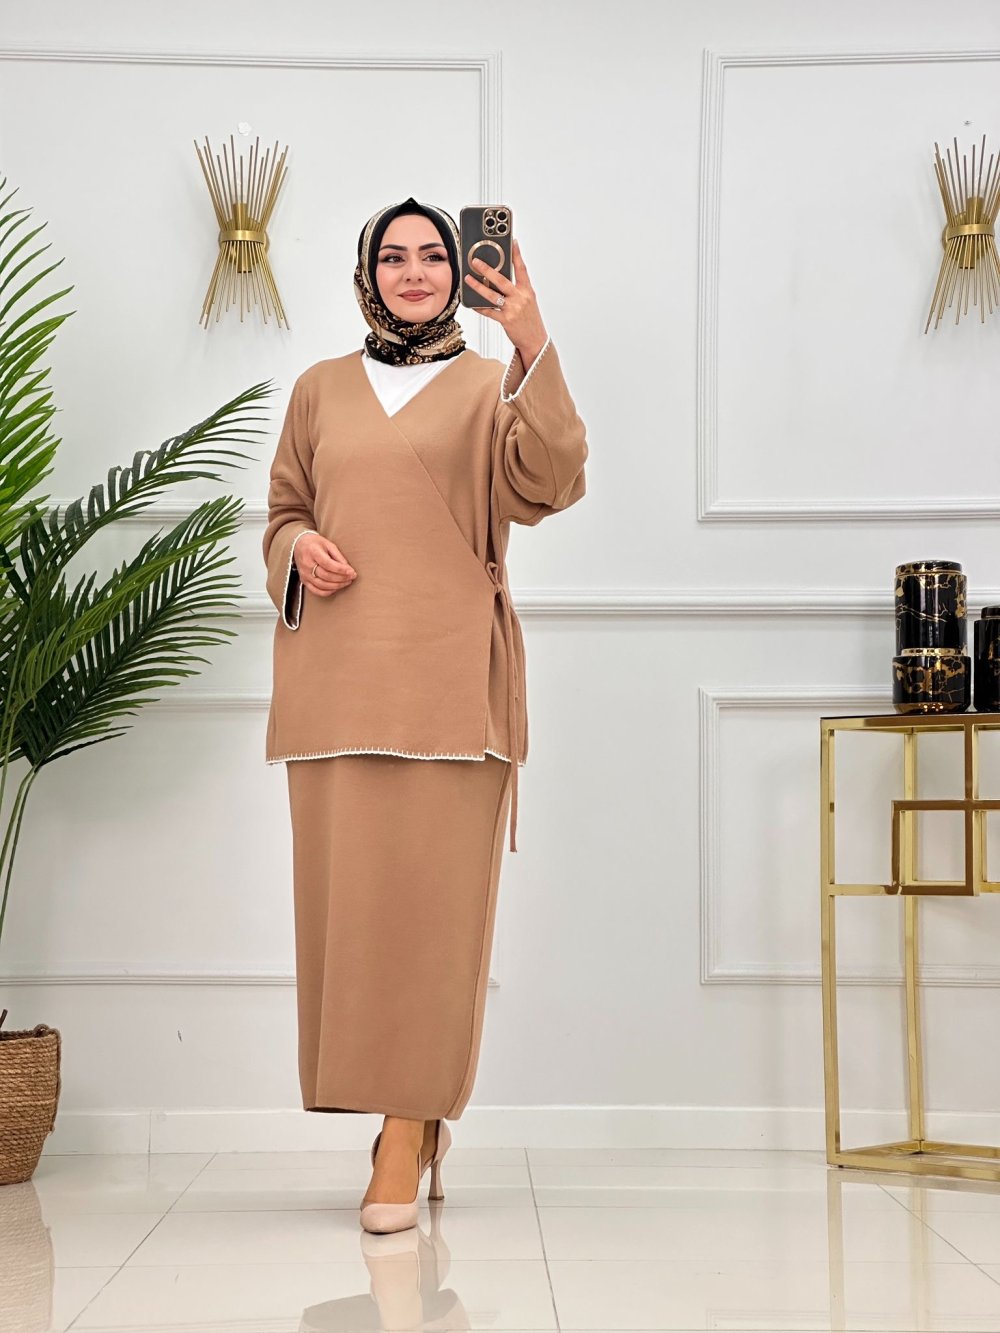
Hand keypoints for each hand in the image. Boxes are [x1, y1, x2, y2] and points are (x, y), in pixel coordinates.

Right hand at [293, 531, 355, 596]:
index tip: (352, 572)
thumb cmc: (315, 543)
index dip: (341, 570)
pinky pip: (316, 591)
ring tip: (347, 582)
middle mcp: (307, 565)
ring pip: (322, 585)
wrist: (299, 545)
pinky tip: (336, 588)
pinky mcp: (304, 580)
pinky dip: (328, 591)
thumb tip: (348, 568)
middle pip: (326, 576)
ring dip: (337, 586)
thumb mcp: (328, 544)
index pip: (328, 564)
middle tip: (352, 577)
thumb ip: (338, 556)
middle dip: (342, 578)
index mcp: (313, 552)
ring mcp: (304, 574)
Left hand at [464, 237, 547, 361]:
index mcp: (527, 291)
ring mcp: (513, 309)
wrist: (536, 340)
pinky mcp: (506, 320)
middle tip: (476, 262)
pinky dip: (480, 307)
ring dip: (478, 286)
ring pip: (492, 295)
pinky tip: (472, 303)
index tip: (512, 242)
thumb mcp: (528, 301)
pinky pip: (489, 312)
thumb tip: (501, 279)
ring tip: (468, 279)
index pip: (522, 269)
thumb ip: (517, 289)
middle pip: (502, 280)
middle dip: (487, 270)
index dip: (517, 254)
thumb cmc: (531, 320)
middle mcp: (520, 298)